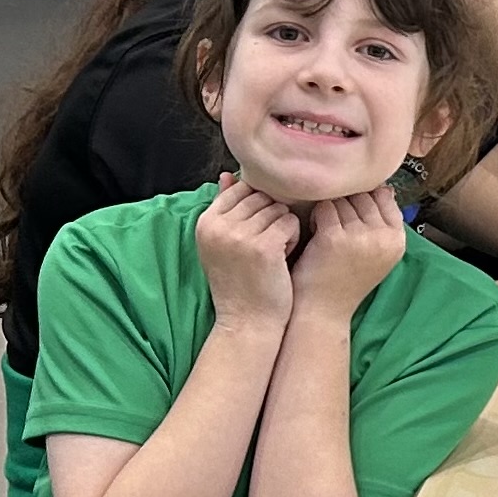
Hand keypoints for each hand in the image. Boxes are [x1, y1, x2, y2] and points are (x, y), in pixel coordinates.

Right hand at [195, 175, 299, 330]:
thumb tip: (227, 175)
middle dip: (272, 216)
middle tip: (269, 242)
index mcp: (205, 222)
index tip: (260, 228)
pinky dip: (292, 238)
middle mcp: (219, 226)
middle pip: (261, 197)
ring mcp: (240, 236)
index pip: (240, 189)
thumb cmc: (241, 280)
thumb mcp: (222, 243)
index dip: (259, 205)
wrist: (247, 321)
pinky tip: (283, 257)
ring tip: (275, 251)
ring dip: (283, 228)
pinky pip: (290, 223)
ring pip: (278, 209)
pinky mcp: (264, 248)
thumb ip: (226, 208)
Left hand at [289, 187, 407, 318]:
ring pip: (342, 200)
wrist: (324, 310)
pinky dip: (315, 216)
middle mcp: (383, 237)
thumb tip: (383, 187)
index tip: (353, 212)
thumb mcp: (377, 253)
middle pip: (363, 196)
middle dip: (346, 203)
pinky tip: (314, 230)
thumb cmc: (346, 279)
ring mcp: (360, 237)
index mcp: (398, 240)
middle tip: (336, 221)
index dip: (365, 199)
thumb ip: (382, 223)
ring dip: (330, 208)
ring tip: (325, 227)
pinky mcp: (334, 238)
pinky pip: (324, 208)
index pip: (385, 198)